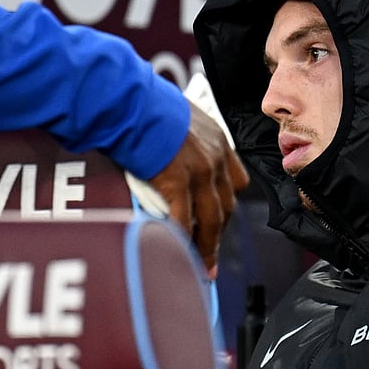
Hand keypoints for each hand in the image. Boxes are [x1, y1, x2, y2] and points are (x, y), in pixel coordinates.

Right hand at [149, 99, 249, 276]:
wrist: (132, 101)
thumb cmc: (147, 105)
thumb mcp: (179, 116)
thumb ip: (183, 140)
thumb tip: (168, 155)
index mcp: (218, 142)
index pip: (236, 180)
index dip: (227, 202)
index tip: (221, 218)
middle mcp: (215, 159)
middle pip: (225, 206)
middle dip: (218, 234)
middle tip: (212, 256)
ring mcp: (199, 172)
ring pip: (211, 220)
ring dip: (208, 246)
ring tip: (203, 267)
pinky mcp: (177, 182)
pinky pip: (182, 219)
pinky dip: (181, 238)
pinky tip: (179, 252)